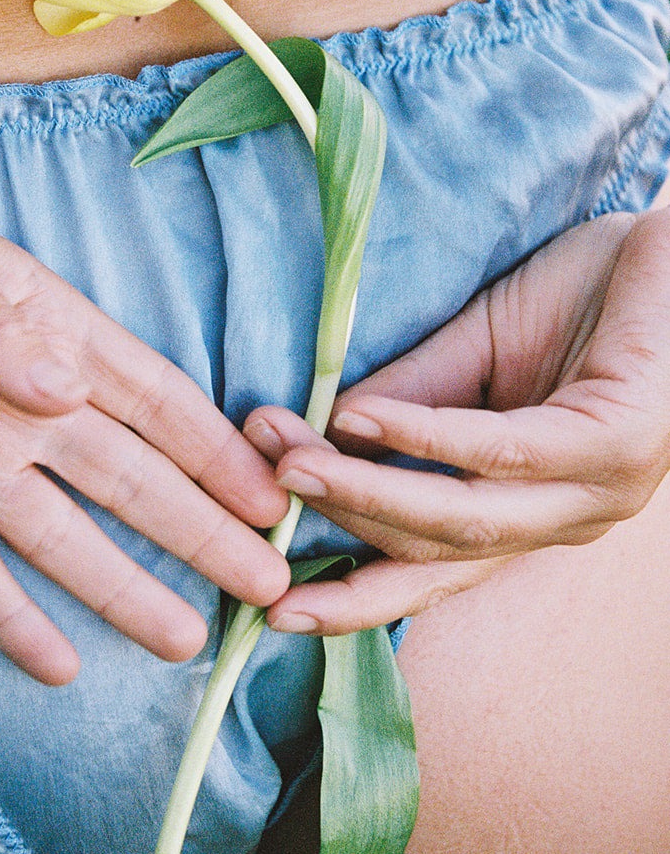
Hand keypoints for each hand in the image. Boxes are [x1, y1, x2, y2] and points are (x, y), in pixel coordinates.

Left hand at [0, 131, 290, 683]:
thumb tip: (68, 395)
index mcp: (40, 329)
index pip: (147, 396)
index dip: (212, 446)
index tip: (274, 493)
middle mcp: (17, 400)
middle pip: (126, 474)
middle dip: (196, 525)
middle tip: (267, 577)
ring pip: (61, 533)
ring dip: (122, 582)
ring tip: (186, 633)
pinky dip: (10, 613)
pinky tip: (59, 659)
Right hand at [244, 209, 669, 634]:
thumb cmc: (586, 294)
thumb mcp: (476, 351)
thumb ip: (407, 397)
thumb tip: (313, 430)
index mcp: (535, 509)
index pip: (431, 567)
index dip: (349, 581)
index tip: (262, 568)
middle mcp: (568, 519)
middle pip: (435, 552)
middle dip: (339, 528)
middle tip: (259, 491)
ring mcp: (600, 491)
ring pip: (463, 517)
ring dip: (368, 492)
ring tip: (293, 463)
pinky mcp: (617, 443)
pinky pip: (502, 450)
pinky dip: (423, 437)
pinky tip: (361, 420)